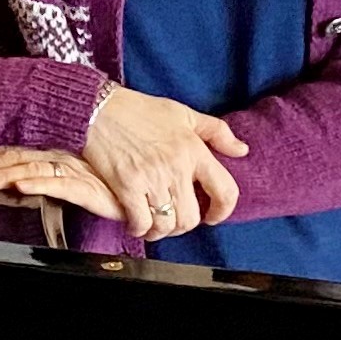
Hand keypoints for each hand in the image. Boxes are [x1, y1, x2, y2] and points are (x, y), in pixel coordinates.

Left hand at [0, 146, 127, 219]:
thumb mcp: (76, 169)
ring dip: (0, 174)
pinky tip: (20, 184)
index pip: (11, 149)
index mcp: (53, 148)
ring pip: (29, 168)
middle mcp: (60, 154)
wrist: (148, 184)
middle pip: (13, 157)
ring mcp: (74, 169)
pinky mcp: (89, 186)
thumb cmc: (114, 175)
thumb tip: (18, 173)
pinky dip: (38, 183)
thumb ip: (50, 169)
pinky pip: (59, 184)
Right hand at [83, 86, 247, 241]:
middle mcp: (176, 167)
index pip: (225, 191)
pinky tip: (136, 223)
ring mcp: (151, 178)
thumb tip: (242, 150)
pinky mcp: (126, 186)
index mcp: (194, 150)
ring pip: (167, 224)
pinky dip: (139, 229)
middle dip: (184, 226)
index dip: (223, 211)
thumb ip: (216, 132)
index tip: (213, 216)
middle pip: (191, 218)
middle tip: (174, 221)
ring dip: (161, 231)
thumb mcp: (183, 114)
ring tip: (155, 225)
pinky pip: (141, 222)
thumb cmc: (139, 110)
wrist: (98, 109)